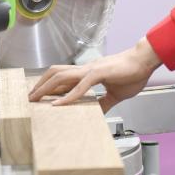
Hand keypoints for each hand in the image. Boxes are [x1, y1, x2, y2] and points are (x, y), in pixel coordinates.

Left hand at [28, 38, 162, 111]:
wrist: (144, 60)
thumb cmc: (133, 73)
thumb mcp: (116, 94)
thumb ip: (104, 102)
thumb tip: (97, 113)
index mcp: (88, 72)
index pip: (63, 77)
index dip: (49, 85)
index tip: (39, 96)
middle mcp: (86, 69)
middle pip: (55, 73)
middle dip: (40, 85)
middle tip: (29, 98)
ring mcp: (91, 70)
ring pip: (61, 76)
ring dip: (46, 88)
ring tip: (36, 99)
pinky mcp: (99, 73)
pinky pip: (80, 85)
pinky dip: (68, 96)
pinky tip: (59, 104)